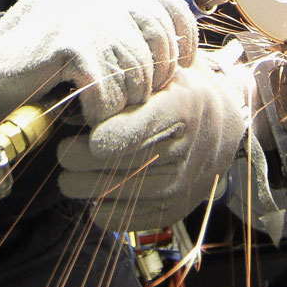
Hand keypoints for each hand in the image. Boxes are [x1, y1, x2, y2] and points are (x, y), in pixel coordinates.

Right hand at [0, 0, 197, 127]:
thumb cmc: (45, 58)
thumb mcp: (94, 29)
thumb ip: (132, 28)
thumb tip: (188, 50)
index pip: (170, 5)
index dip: (181, 41)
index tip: (176, 70)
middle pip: (160, 46)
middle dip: (150, 82)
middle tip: (124, 98)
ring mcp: (87, 17)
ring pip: (138, 74)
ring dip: (122, 102)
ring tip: (101, 106)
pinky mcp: (73, 45)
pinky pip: (110, 93)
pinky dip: (100, 112)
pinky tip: (84, 112)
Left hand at [56, 41, 253, 230]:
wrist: (223, 125)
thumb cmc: (179, 88)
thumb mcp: (161, 68)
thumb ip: (126, 76)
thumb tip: (80, 91)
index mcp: (180, 108)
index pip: (127, 133)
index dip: (97, 136)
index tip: (85, 130)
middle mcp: (183, 151)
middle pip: (112, 164)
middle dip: (76, 158)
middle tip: (63, 148)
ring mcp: (179, 186)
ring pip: (111, 193)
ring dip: (79, 184)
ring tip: (70, 170)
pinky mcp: (171, 211)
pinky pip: (122, 218)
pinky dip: (99, 208)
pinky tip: (94, 190)